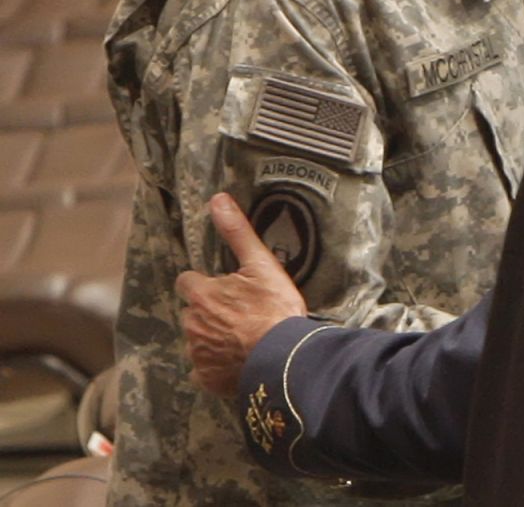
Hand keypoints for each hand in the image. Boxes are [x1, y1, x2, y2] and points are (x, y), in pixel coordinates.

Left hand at [176, 192, 309, 396]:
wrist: (283, 357)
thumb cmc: (274, 308)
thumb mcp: (261, 264)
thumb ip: (237, 232)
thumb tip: (218, 200)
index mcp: (201, 294)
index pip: (187, 282)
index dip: (204, 283)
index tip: (223, 287)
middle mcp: (192, 323)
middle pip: (192, 312)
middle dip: (208, 311)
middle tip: (238, 313)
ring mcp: (197, 353)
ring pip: (198, 339)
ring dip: (212, 337)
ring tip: (242, 337)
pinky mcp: (205, 378)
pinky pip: (204, 369)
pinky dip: (216, 365)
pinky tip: (237, 360)